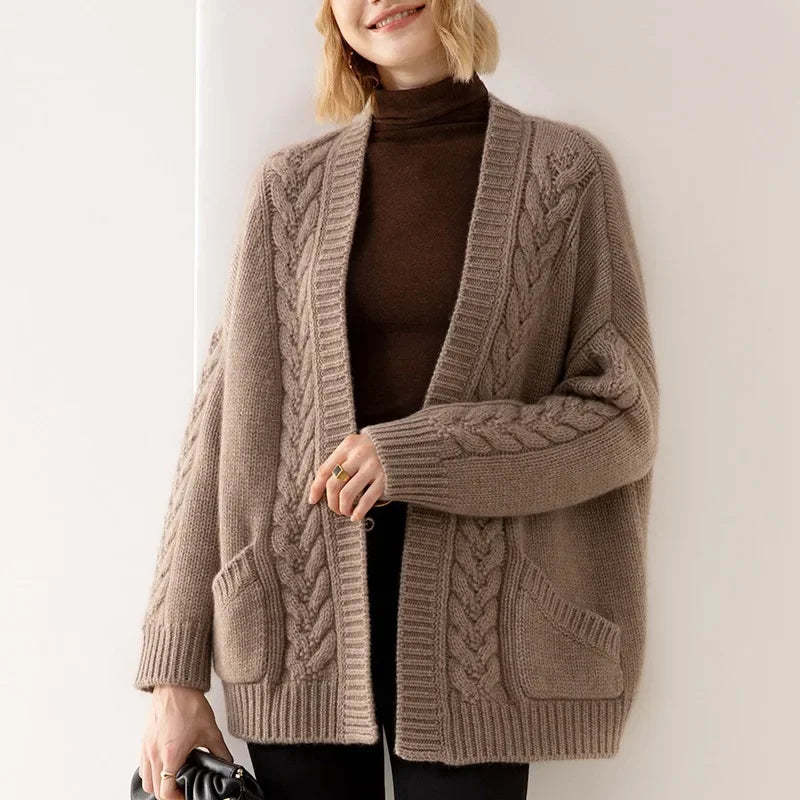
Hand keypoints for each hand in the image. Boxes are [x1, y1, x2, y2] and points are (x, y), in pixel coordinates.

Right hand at [138, 685, 232, 799]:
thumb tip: (226, 762)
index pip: (166, 792)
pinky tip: (164, 765)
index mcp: (170, 755)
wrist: (176, 685)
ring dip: (157, 785)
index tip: (186, 797)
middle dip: (168, 795)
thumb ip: (219, 751)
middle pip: (154, 790)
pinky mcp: (145, 740)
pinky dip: (151, 771)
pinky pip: (142, 765)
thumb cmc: (188, 704)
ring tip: (173, 781)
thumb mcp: (210, 730)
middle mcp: (155, 754)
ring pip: (145, 779)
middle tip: (181, 791)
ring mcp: (147, 747)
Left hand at [308, 432, 387, 520]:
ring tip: (345, 512)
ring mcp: (373, 467)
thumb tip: (320, 487)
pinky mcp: (385, 479)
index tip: (312, 500)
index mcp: (348, 445)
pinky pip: (366, 500)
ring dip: (342, 508)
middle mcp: (359, 455)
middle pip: (334, 484)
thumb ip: (341, 461)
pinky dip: (358, 512)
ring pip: (347, 494)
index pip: (325, 470)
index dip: (316, 488)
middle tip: (334, 509)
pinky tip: (356, 517)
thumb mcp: (356, 448)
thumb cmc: (375, 450)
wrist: (407, 446)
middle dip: (331, 501)